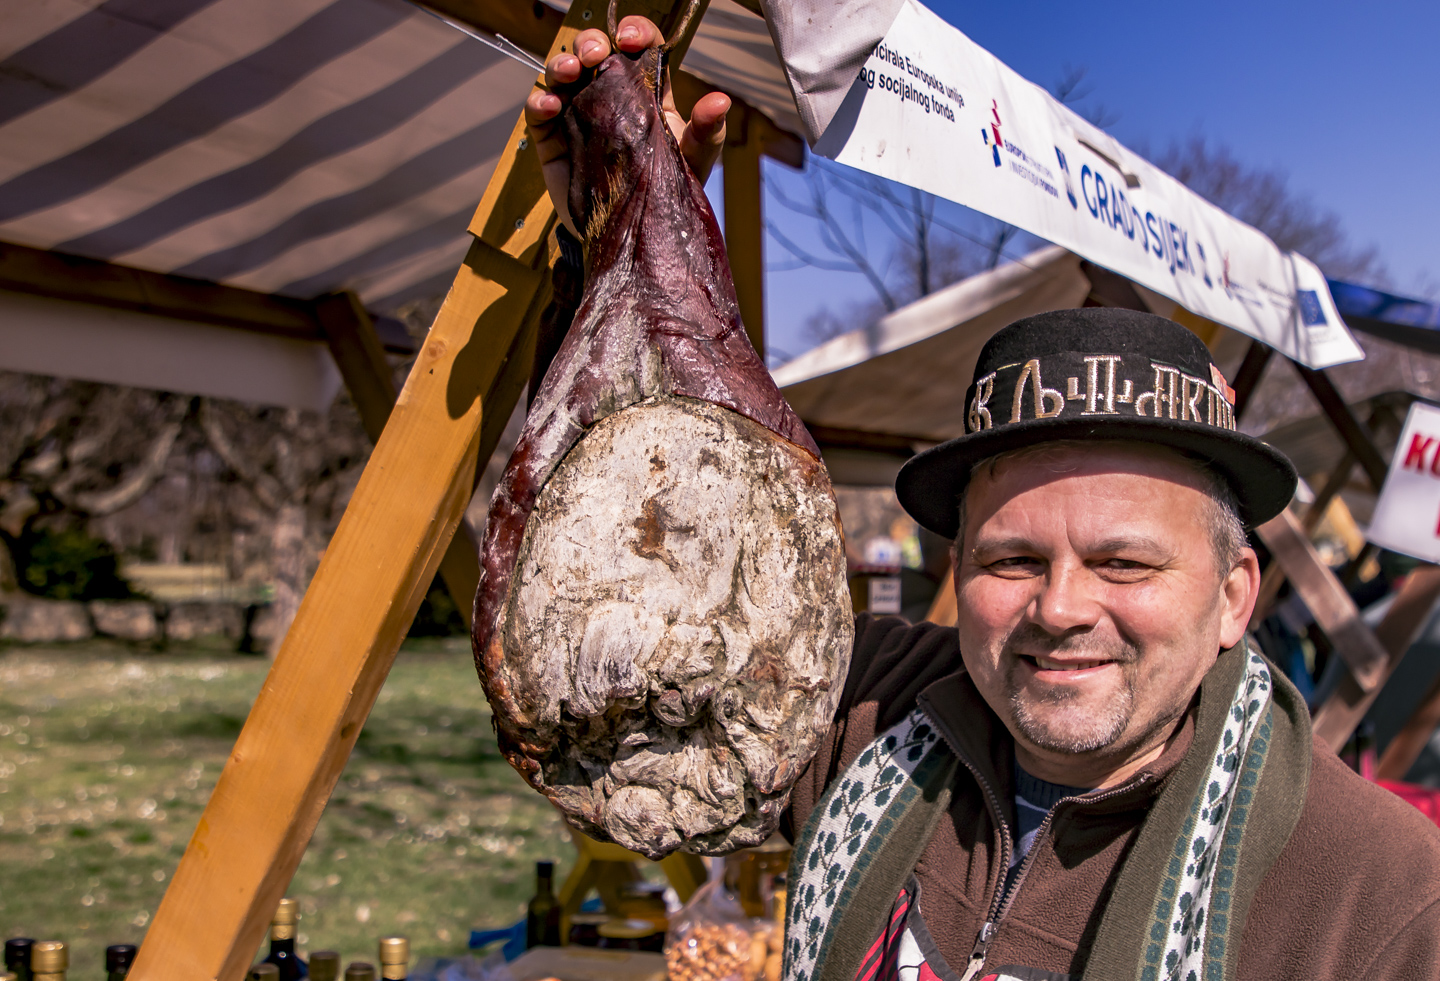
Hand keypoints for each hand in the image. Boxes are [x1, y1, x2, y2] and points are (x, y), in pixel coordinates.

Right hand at [524, 15, 730, 234]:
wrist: (634, 234)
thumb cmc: (666, 190)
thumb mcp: (693, 160)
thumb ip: (707, 131)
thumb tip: (720, 101)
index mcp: (643, 91)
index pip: (637, 47)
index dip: (633, 33)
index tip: (630, 39)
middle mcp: (607, 95)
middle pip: (593, 51)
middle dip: (591, 42)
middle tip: (595, 54)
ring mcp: (577, 115)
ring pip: (561, 73)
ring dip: (561, 63)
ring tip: (569, 71)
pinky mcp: (553, 141)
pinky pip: (538, 113)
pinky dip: (539, 102)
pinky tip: (550, 107)